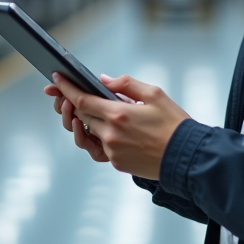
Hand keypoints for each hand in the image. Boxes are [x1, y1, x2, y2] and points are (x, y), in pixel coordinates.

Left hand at [43, 73, 190, 179]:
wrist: (186, 157)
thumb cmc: (174, 124)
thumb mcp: (154, 94)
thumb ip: (126, 84)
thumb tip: (104, 80)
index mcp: (118, 114)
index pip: (81, 100)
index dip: (66, 89)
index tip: (56, 80)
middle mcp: (111, 134)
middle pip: (82, 115)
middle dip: (73, 103)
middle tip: (69, 93)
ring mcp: (112, 151)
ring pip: (89, 133)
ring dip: (87, 121)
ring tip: (91, 112)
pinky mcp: (117, 164)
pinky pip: (100, 148)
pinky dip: (101, 136)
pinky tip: (109, 128)